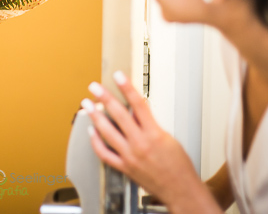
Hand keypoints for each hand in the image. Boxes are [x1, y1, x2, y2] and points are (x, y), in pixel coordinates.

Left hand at [84, 72, 220, 212]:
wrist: (180, 190)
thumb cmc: (179, 166)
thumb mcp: (170, 138)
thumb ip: (152, 124)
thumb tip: (138, 110)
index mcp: (154, 134)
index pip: (138, 104)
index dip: (127, 87)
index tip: (118, 76)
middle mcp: (140, 144)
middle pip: (119, 115)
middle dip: (105, 98)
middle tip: (94, 87)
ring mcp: (130, 156)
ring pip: (107, 133)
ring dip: (95, 117)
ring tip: (87, 105)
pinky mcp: (124, 168)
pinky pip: (105, 154)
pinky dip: (96, 142)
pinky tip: (91, 132)